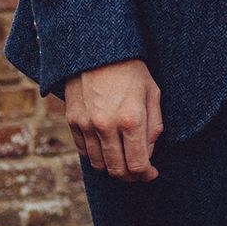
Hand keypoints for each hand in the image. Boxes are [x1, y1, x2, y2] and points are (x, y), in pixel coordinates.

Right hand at [56, 59, 162, 180]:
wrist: (96, 50)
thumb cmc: (131, 70)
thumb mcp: (152, 94)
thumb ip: (154, 127)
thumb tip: (148, 154)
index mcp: (131, 120)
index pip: (137, 164)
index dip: (146, 174)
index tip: (151, 173)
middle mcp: (106, 126)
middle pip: (117, 170)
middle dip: (131, 176)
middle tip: (138, 171)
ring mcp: (86, 124)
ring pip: (98, 164)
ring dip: (112, 167)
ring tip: (123, 159)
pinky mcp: (72, 120)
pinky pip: (83, 150)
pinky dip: (95, 155)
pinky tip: (106, 147)